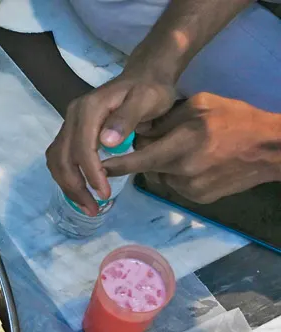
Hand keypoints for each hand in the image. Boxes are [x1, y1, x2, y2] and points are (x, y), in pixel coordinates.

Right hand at [46, 73, 176, 214]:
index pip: (82, 147)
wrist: (144, 75)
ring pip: (57, 160)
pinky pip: (61, 157)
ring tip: (87, 205)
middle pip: (62, 157)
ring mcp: (69, 123)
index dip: (91, 173)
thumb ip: (127, 118)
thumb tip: (106, 142)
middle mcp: (72, 116)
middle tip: (93, 209)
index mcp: (89, 109)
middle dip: (75, 187)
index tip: (105, 194)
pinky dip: (67, 177)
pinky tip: (82, 189)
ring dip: (68, 185)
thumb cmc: (150, 90)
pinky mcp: (71, 131)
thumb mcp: (147, 100)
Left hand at [102, 93, 280, 203]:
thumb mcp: (199, 104)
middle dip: (143, 156)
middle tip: (157, 140)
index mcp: (181, 145)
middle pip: (146, 167)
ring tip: (183, 149)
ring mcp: (191, 189)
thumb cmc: (236, 120)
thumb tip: (136, 131)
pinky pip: (175, 185)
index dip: (114, 163)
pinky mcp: (199, 199)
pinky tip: (194, 162)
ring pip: (159, 177)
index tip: (95, 164)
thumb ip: (164, 119)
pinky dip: (176, 174)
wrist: (271, 149)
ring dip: (161, 165)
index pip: (135, 159)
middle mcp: (182, 171)